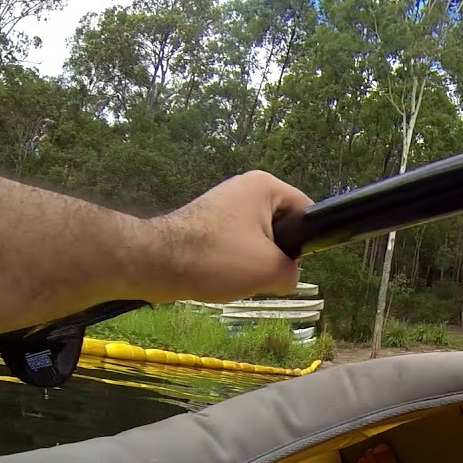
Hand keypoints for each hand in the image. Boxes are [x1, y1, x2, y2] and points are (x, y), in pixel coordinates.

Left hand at [142, 171, 313, 302]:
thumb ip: (293, 272)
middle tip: (266, 274)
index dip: (306, 242)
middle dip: (277, 254)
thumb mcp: (271, 270)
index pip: (305, 212)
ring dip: (255, 260)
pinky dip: (234, 260)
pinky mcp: (207, 221)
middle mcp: (245, 187)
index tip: (293, 264)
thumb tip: (286, 275)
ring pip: (258, 238)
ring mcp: (223, 203)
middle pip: (281, 226)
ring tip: (241, 276)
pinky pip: (236, 242)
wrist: (157, 263)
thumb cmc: (218, 257)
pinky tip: (224, 275)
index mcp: (265, 186)